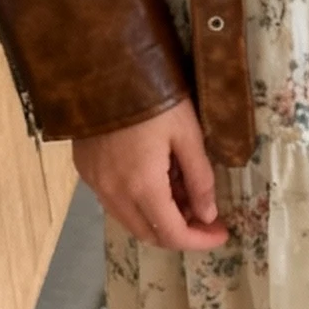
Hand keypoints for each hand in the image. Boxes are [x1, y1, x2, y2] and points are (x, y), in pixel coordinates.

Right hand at [73, 95, 229, 251]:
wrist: (103, 68)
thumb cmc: (153, 97)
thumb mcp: (187, 134)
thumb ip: (199, 179)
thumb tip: (208, 214)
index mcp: (142, 187)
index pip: (173, 234)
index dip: (200, 240)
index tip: (222, 232)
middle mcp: (114, 194)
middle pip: (149, 234)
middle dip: (181, 232)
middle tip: (207, 217)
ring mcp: (95, 183)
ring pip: (130, 220)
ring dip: (159, 219)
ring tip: (184, 196)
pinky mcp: (85, 170)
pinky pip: (114, 201)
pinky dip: (138, 203)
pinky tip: (156, 181)